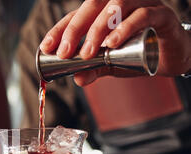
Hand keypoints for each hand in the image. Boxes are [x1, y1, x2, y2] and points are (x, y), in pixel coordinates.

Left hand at [40, 0, 190, 85]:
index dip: (60, 30)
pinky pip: (142, 15)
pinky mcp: (161, 14)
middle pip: (93, 6)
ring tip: (89, 53)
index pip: (77, 15)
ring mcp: (142, 4)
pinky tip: (113, 44)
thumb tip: (77, 79)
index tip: (46, 47)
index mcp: (104, 12)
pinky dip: (126, 28)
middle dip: (75, 30)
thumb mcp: (111, 64)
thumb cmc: (139, 53)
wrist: (173, 55)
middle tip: (64, 53)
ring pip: (116, 6)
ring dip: (98, 29)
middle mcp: (121, 3)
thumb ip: (94, 69)